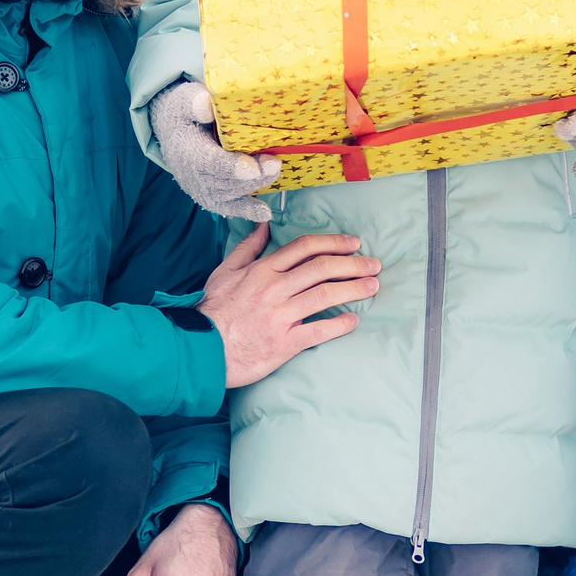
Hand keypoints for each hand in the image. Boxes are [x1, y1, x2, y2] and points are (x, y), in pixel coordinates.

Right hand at [148, 80, 280, 220]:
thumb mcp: (185, 99)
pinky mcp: (212, 197)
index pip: (209, 162)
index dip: (230, 167)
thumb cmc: (185, 112)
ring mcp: (201, 189)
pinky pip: (229, 207)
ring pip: (230, 195)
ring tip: (275, 171)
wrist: (174, 131)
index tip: (251, 168)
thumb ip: (195, 102)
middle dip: (252, 176)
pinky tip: (264, 213)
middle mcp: (191, 175)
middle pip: (225, 182)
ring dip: (255, 186)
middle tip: (274, 163)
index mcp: (185, 149)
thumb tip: (206, 104)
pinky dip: (247, 210)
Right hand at [198, 223, 379, 386]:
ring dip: (354, 289)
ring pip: (325, 295)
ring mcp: (280, 316)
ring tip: (372, 287)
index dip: (334, 242)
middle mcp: (274, 289)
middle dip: (353, 264)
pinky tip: (353, 320)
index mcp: (262, 270)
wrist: (201, 349)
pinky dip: (340, 324)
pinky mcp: (284, 343)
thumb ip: (248, 248)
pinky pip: (319, 330)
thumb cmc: (213, 310)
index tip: (354, 243)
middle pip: (322, 268)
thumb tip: (264, 225)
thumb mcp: (225, 272)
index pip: (305, 247)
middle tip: (374, 265)